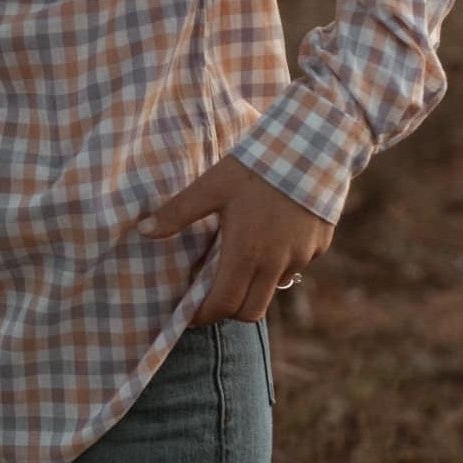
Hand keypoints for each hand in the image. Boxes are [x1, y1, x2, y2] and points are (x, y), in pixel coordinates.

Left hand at [137, 154, 332, 323]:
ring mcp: (302, 257)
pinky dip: (279, 264)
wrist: (314, 146)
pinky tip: (270, 238)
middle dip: (229, 310)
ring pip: (273, 288)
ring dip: (254, 285)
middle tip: (213, 296)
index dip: (203, 316)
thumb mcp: (212, 185)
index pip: (224, 305)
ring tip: (240, 261)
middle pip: (250, 312)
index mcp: (246, 253)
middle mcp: (276, 264)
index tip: (190, 314)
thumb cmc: (256, 166)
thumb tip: (143, 230)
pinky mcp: (319, 246)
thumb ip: (178, 212)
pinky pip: (295, 266)